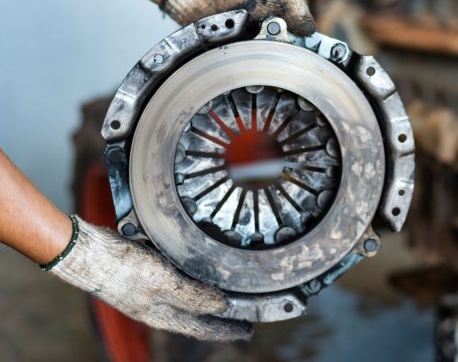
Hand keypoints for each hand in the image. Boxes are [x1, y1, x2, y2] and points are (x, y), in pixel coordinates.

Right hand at [46, 215, 251, 340]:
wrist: (84, 252)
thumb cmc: (121, 269)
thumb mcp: (164, 283)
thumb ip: (194, 296)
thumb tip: (222, 307)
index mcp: (163, 314)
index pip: (202, 328)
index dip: (226, 329)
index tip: (247, 330)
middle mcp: (156, 306)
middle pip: (195, 314)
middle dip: (219, 315)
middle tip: (243, 312)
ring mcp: (148, 290)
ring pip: (184, 297)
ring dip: (206, 295)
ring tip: (227, 290)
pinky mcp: (142, 272)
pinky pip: (173, 279)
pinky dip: (190, 277)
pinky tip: (197, 266)